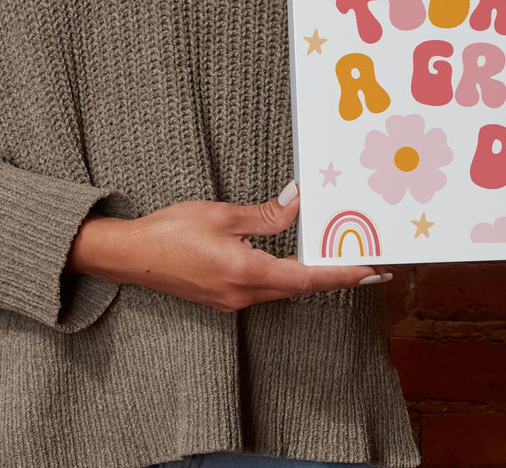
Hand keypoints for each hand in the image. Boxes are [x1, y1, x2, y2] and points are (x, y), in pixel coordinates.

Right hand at [68, 181, 392, 311]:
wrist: (131, 257)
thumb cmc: (170, 232)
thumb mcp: (222, 215)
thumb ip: (265, 215)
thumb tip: (297, 204)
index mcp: (246, 272)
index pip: (308, 277)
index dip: (343, 274)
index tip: (374, 271)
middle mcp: (244, 294)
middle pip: (301, 286)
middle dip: (335, 274)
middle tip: (369, 263)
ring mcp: (234, 300)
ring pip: (284, 288)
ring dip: (311, 275)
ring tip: (338, 258)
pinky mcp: (224, 297)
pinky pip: (265, 287)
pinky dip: (286, 275)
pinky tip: (295, 262)